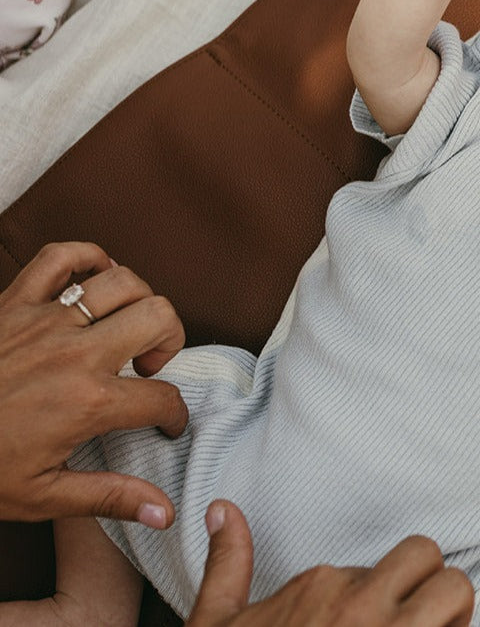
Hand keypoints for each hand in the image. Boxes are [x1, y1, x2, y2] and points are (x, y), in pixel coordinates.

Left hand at [0, 242, 186, 525]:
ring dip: (140, 301)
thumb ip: (110, 497)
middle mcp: (75, 353)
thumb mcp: (42, 497)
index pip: (162, 398)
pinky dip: (87, 258)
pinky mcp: (15, 302)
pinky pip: (62, 256)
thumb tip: (164, 512)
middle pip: (159, 317)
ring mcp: (45, 321)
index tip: (165, 421)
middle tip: (151, 366)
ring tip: (128, 326)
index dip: (173, 414)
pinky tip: (94, 280)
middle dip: (171, 339)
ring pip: (124, 281)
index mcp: (88, 403)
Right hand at [187, 501, 474, 625]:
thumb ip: (227, 566)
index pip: (382, 560)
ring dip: (453, 614)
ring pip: (457, 590)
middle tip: (422, 620)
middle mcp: (359, 607)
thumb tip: (222, 509)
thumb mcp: (216, 625)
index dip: (386, 592)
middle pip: (430, 557)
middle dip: (432, 585)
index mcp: (321, 588)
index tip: (367, 624)